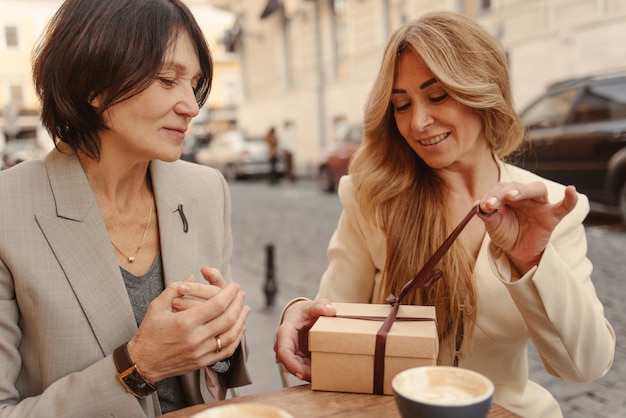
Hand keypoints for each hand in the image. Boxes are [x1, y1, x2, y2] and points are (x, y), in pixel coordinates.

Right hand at [128, 268, 249, 381]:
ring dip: (241, 320)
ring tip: (245, 309)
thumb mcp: (157, 306)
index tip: (234, 286)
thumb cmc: (149, 332)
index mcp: (185, 321)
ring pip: (230, 335)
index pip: (217, 304)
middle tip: (241, 294)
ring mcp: (200, 352)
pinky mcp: (202, 362)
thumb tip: (192, 276)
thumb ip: (175, 289)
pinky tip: (240, 328)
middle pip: (227, 318)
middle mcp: (195, 337)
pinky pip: (226, 350)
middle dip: (238, 303)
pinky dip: (237, 338)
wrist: (142, 363)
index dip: (230, 293)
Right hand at [274, 299, 335, 380]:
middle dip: (302, 373)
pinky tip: (323, 375)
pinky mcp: (299, 358)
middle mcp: (285, 344)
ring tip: (322, 378)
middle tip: (317, 380)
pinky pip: (303, 367)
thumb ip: (320, 306)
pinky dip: (312, 372)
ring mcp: (292, 352)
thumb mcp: (312, 306)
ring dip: (308, 374)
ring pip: (297, 367)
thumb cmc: (305, 311)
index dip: (291, 364)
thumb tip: (330, 310)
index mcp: (286, 331)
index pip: (284, 350)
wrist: (302, 315)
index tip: (301, 373)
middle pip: (290, 363)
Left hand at [477, 181, 577, 274]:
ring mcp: (540, 205)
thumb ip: (488, 215)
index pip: (501, 188)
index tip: (483, 206)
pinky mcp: (552, 217)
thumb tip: (478, 205)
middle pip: (517, 186)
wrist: (517, 251)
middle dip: (503, 192)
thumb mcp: (494, 225)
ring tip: (512, 196)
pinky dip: (570, 199)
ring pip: (537, 189)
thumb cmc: (506, 233)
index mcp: (509, 195)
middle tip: (492, 203)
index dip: (492, 195)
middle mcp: (524, 196)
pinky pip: (564, 207)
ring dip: (524, 191)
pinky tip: (571, 191)